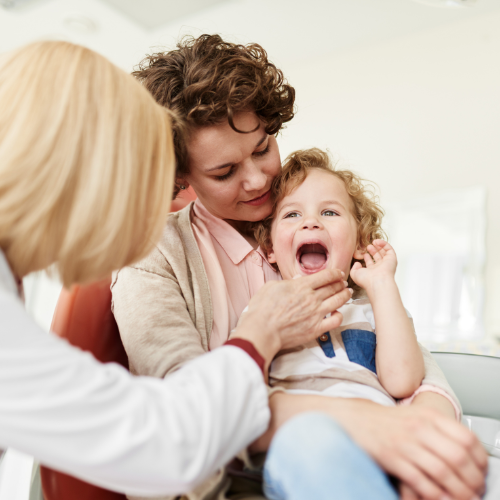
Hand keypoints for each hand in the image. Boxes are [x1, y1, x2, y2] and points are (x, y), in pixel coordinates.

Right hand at [231, 268, 351, 369]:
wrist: (262, 330)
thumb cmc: (262, 308)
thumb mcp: (271, 286)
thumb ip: (287, 281)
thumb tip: (298, 278)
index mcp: (301, 286)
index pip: (326, 276)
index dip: (335, 273)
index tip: (338, 274)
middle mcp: (312, 298)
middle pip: (333, 287)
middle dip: (341, 283)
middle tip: (344, 283)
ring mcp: (316, 314)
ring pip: (338, 301)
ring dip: (345, 295)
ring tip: (347, 293)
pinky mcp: (316, 329)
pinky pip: (335, 321)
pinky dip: (339, 316)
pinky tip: (337, 314)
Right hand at [340, 402, 486, 499]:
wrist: (355, 419)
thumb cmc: (388, 421)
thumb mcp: (417, 416)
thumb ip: (441, 429)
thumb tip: (469, 453)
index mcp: (428, 415)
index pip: (466, 438)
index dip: (480, 460)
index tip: (482, 472)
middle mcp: (419, 427)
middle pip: (458, 457)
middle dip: (472, 480)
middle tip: (475, 490)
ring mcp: (405, 443)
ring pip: (443, 472)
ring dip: (458, 492)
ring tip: (463, 499)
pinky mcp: (392, 458)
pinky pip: (421, 482)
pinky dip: (435, 495)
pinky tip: (440, 498)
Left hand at [350, 239, 396, 291]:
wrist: (377, 282)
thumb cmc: (366, 280)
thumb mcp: (354, 274)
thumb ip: (354, 268)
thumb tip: (357, 263)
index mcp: (372, 273)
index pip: (371, 264)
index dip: (367, 258)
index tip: (364, 253)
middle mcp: (380, 268)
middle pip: (378, 257)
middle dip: (373, 251)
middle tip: (368, 246)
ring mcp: (387, 263)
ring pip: (384, 253)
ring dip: (379, 246)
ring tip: (373, 241)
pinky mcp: (392, 259)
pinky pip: (389, 249)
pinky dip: (384, 244)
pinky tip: (377, 241)